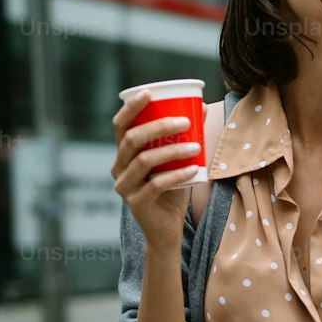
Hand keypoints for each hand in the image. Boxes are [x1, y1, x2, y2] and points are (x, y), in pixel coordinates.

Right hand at [111, 91, 201, 249]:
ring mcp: (124, 186)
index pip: (120, 125)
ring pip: (145, 161)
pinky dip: (177, 175)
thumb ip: (185, 137)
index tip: (149, 92)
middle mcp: (118, 168)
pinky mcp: (136, 203)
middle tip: (185, 122)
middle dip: (158, 126)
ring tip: (196, 146)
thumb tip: (202, 107)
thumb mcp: (178, 161)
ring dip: (173, 150)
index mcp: (124, 154)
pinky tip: (195, 169)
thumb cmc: (172, 190)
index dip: (131, 107)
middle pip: (132, 139)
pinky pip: (156, 185)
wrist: (167, 229)